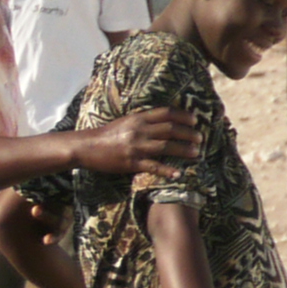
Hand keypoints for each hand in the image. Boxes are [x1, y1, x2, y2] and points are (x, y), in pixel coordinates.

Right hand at [70, 104, 204, 177]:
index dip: (183, 116)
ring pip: (166, 147)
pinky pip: (154, 167)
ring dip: (184, 150)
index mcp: (138, 118)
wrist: (87, 147)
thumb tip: (164, 122)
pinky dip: (167, 171)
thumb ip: (143, 121)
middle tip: (200, 138)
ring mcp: (136, 147)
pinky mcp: (132, 163)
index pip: (166, 113)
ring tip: (196, 153)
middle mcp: (139, 130)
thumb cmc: (107, 135)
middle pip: (170, 129)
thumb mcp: (126, 122)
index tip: (194, 120)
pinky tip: (178, 174)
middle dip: (188, 133)